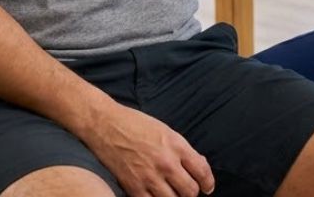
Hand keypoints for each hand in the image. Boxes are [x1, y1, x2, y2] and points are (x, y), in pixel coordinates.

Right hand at [86, 103, 214, 196]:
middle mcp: (166, 163)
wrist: (105, 124)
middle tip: (187, 190)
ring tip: (171, 193)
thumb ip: (182, 149)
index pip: (202, 171)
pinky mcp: (133, 187)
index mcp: (176, 145)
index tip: (207, 188)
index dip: (208, 183)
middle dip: (191, 192)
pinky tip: (155, 196)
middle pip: (190, 191)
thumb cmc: (136, 124)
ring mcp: (149, 177)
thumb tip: (198, 164)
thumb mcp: (165, 130)